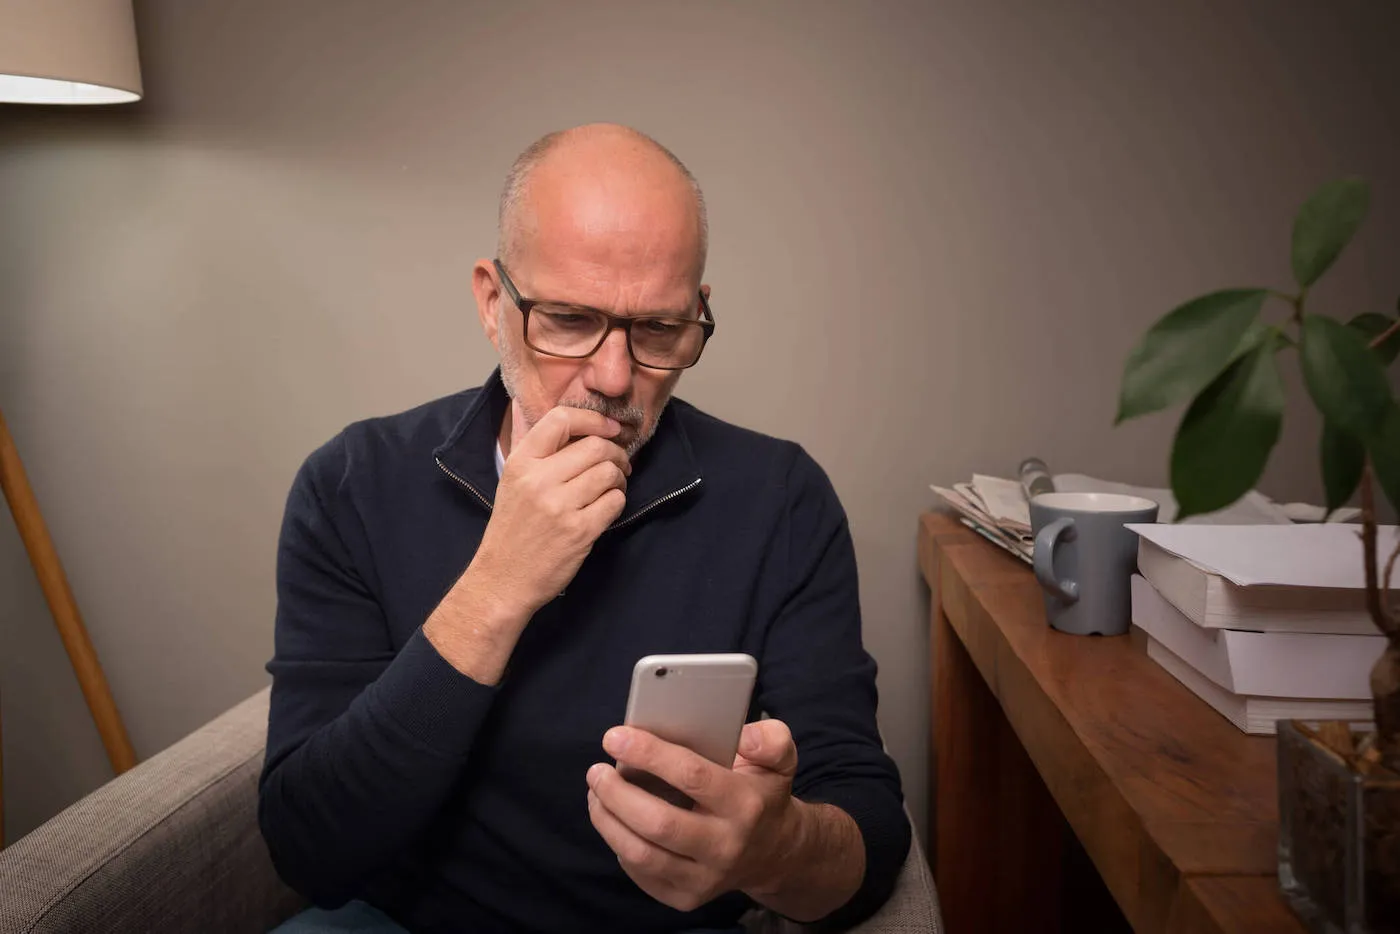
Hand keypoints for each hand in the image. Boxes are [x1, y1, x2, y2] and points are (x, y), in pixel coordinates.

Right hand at [474, 404, 630, 615]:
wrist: (502, 580)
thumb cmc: (512, 531)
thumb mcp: (513, 483)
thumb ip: (541, 456)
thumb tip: (584, 430)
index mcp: (520, 464)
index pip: (561, 419)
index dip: (593, 419)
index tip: (610, 428)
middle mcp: (539, 480)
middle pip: (595, 446)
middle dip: (615, 453)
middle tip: (619, 464)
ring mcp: (560, 506)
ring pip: (609, 473)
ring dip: (620, 478)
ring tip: (613, 486)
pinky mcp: (579, 531)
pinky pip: (615, 501)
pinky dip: (618, 501)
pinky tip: (607, 507)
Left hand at [586, 719, 801, 912]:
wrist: (774, 853)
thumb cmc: (762, 796)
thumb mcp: (780, 761)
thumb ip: (771, 740)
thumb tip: (745, 737)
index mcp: (745, 805)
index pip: (691, 776)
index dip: (648, 754)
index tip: (615, 737)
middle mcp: (726, 846)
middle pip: (657, 822)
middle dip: (616, 793)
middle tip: (597, 771)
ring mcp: (705, 878)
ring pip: (641, 854)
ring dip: (607, 820)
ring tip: (596, 793)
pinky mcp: (686, 898)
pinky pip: (640, 873)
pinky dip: (618, 844)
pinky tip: (614, 820)